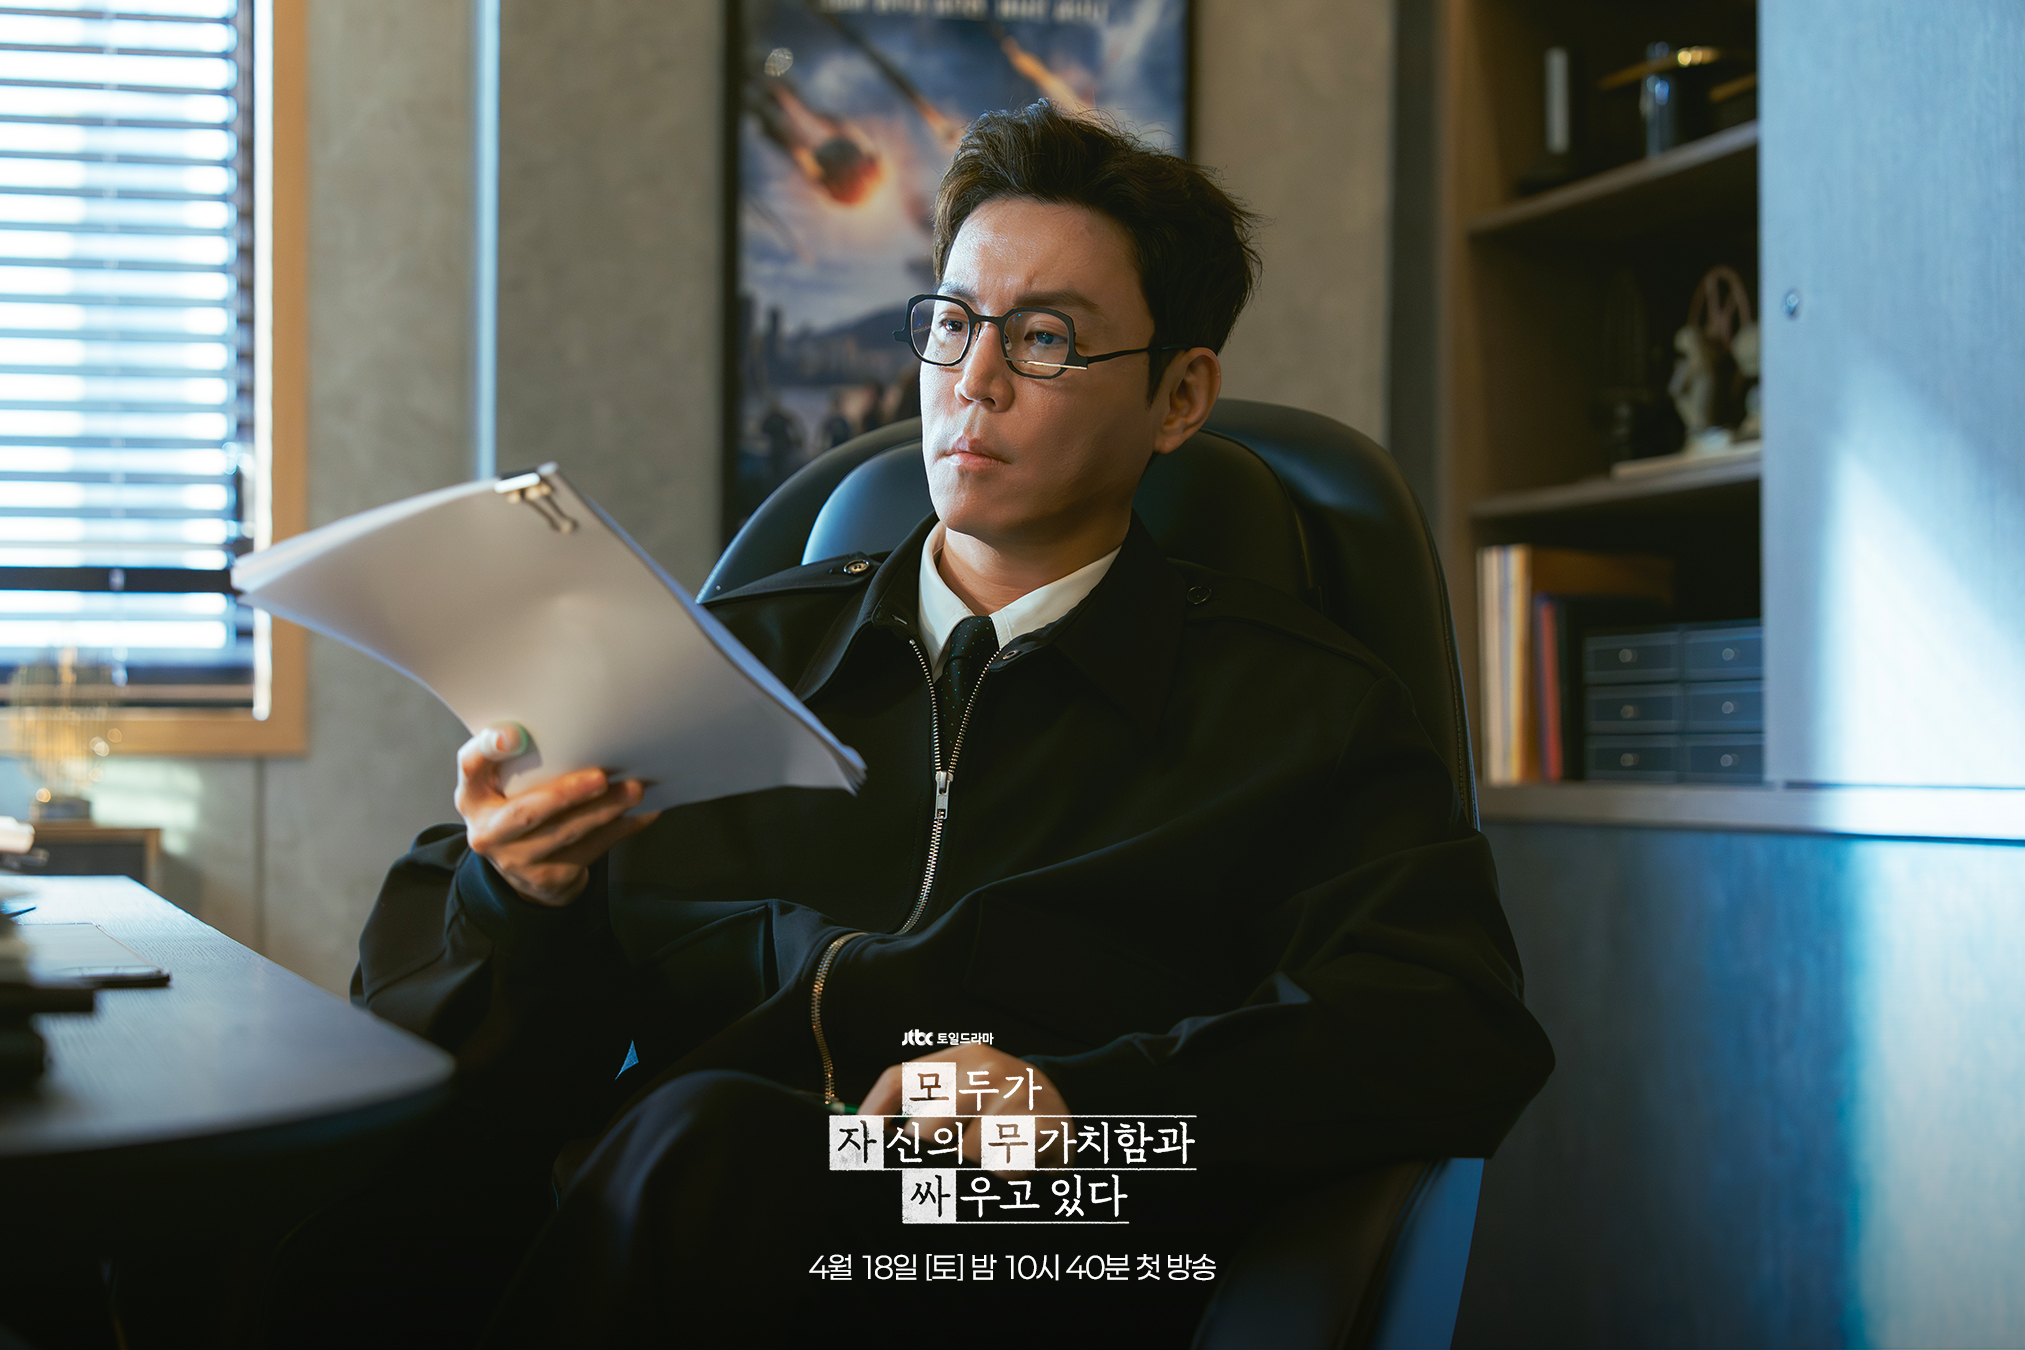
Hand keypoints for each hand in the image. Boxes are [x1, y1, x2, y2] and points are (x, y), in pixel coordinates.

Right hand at [455, 722, 660, 906]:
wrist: (520, 865)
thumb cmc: (514, 804)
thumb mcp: (499, 780)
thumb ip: (512, 754)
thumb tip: (539, 728)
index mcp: (472, 796)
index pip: (470, 766)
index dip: (488, 750)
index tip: (513, 735)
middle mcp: (488, 832)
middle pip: (526, 813)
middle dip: (566, 795)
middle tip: (600, 777)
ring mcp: (517, 861)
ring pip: (566, 834)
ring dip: (604, 811)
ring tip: (633, 790)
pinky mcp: (549, 877)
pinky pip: (591, 851)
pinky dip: (620, 830)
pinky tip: (644, 813)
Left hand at [859, 1043, 1072, 1176]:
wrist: (1069, 1107)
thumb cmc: (1005, 1107)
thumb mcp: (968, 1090)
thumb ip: (925, 1105)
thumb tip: (864, 1134)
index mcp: (963, 1057)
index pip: (900, 1080)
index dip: (872, 1115)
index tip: (860, 1143)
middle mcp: (987, 1070)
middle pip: (925, 1129)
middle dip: (925, 1158)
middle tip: (938, 1169)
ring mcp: (1017, 1095)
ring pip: (963, 1155)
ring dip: (968, 1171)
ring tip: (985, 1164)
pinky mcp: (1043, 1124)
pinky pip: (1001, 1168)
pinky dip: (1000, 1178)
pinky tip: (1010, 1169)